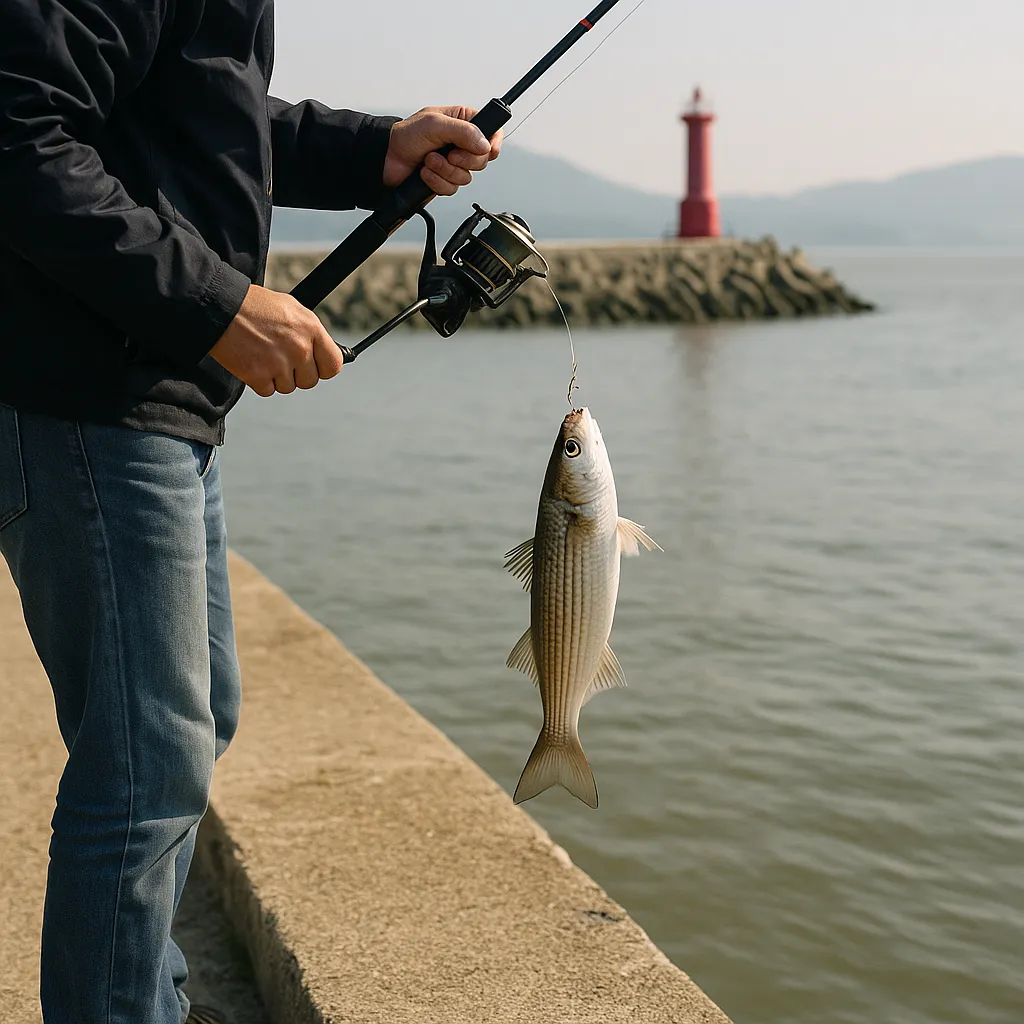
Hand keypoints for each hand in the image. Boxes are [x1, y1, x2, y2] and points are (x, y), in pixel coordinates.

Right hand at [209, 284, 343, 396]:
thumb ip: (310, 332)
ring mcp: (279, 364)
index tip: (315, 366)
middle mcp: (299, 348)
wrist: (221, 307)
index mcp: (312, 330)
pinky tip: (253, 362)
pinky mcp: (258, 376)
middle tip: (281, 358)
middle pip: (310, 381)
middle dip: (297, 373)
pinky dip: (260, 381)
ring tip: (264, 355)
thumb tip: (323, 351)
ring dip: (277, 377)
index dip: (323, 368)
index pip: (333, 365)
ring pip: (288, 387)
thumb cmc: (255, 306)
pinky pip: (268, 391)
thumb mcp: (292, 308)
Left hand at [383, 105, 502, 195]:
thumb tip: (484, 144)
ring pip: (466, 177)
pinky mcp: (445, 180)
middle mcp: (462, 143)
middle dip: (463, 160)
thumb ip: (463, 131)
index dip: (493, 143)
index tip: (487, 149)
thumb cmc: (407, 135)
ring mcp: (454, 163)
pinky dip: (437, 182)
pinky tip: (425, 172)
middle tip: (447, 153)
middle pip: (482, 160)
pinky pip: (452, 189)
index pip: (492, 132)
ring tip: (429, 160)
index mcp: (463, 122)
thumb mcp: (435, 124)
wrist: (387, 158)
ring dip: (445, 171)